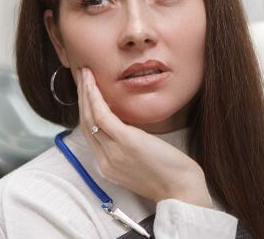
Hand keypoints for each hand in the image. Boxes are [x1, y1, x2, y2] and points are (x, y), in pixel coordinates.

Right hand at [75, 67, 211, 207]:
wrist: (182, 190)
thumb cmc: (169, 174)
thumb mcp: (142, 160)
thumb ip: (129, 145)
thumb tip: (128, 125)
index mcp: (108, 164)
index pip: (89, 132)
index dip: (84, 108)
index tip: (85, 89)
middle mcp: (105, 159)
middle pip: (85, 122)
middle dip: (81, 96)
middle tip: (81, 75)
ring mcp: (113, 152)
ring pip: (89, 117)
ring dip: (85, 92)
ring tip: (85, 73)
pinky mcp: (126, 142)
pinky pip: (102, 116)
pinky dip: (95, 98)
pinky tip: (93, 84)